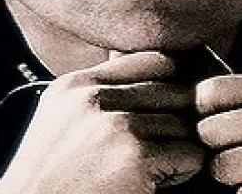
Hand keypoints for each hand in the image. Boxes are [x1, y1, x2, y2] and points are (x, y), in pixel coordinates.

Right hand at [0, 52, 203, 193]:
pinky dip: (181, 172)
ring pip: (186, 124)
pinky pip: (190, 154)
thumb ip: (96, 95)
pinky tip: (153, 183)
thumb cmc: (51, 178)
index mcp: (75, 85)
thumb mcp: (61, 119)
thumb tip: (151, 77)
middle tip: (157, 148)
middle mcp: (94, 97)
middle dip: (175, 121)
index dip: (169, 86)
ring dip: (179, 149)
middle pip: (174, 92)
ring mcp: (116, 124)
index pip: (153, 60)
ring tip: (150, 169)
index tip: (161, 113)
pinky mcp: (136, 156)